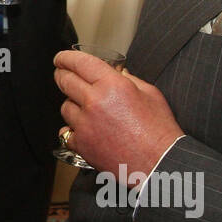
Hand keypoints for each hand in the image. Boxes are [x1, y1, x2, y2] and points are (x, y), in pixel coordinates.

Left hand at [53, 49, 182, 180]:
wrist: (160, 164)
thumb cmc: (159, 131)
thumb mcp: (150, 94)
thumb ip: (130, 79)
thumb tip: (117, 72)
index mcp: (112, 85)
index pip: (79, 62)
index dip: (66, 58)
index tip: (61, 58)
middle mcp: (94, 102)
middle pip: (65, 81)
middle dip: (62, 75)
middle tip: (63, 74)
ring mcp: (85, 124)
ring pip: (65, 106)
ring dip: (72, 104)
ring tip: (86, 108)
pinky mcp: (81, 144)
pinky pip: (66, 131)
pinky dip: (73, 129)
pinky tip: (85, 129)